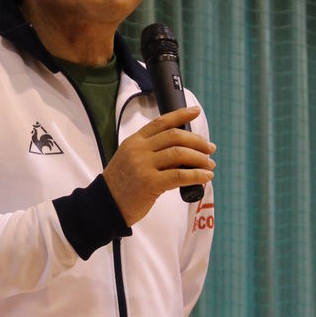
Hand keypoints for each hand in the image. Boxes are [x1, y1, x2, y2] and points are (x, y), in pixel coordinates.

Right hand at [102, 106, 215, 226]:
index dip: (180, 115)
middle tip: (210, 148)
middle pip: (175, 136)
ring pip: (180, 154)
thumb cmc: (121, 184)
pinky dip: (197, 175)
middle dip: (197, 141)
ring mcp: (143, 166)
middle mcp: (139, 150)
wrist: (105, 205)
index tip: (195, 111)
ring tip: (210, 164)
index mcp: (134, 141)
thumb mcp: (129, 159)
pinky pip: (180, 175)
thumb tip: (182, 150)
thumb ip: (150, 151)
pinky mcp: (150, 183)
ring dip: (200, 158)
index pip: (161, 122)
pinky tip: (205, 176)